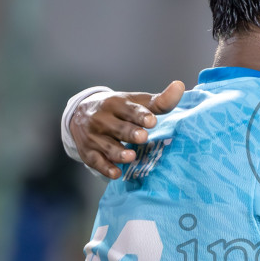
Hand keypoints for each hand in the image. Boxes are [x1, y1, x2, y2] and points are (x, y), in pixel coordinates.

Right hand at [70, 81, 184, 178]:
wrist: (79, 115)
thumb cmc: (117, 110)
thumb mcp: (134, 102)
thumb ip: (159, 101)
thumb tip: (180, 86)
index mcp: (115, 103)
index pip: (129, 109)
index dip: (140, 115)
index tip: (152, 121)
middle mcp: (102, 119)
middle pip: (117, 128)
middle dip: (130, 132)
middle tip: (143, 137)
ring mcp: (93, 137)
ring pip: (106, 146)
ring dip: (118, 152)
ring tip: (131, 157)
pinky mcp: (88, 153)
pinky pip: (96, 162)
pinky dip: (106, 168)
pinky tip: (116, 174)